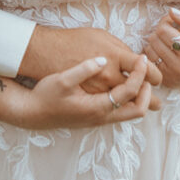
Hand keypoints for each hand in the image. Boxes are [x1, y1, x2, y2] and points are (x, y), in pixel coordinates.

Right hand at [0, 56, 154, 129]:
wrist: (33, 113)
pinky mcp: (95, 118)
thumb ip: (84, 69)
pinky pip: (120, 111)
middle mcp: (102, 117)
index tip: (142, 59)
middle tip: (145, 72)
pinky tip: (121, 83)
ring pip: (130, 113)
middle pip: (137, 110)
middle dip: (146, 92)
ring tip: (137, 76)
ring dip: (138, 96)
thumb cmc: (45, 96)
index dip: (139, 75)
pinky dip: (128, 98)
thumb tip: (103, 60)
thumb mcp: (62, 80)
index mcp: (97, 107)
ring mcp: (99, 120)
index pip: (128, 93)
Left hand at [143, 7, 179, 86]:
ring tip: (168, 41)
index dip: (166, 22)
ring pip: (149, 51)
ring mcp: (171, 77)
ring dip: (156, 43)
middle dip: (160, 32)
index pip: (163, 31)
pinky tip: (165, 51)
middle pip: (154, 40)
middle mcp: (178, 67)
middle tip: (170, 31)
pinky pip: (151, 63)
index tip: (172, 21)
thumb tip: (170, 11)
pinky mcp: (167, 82)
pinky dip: (154, 54)